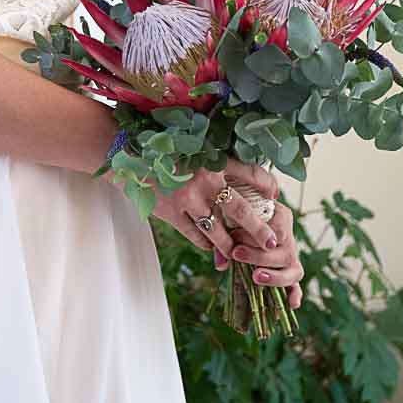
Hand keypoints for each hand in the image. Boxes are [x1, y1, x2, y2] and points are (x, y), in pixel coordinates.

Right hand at [147, 156, 280, 258]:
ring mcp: (187, 199)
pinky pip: (195, 234)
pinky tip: (209, 246)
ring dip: (230, 245)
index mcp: (212, 160)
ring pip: (217, 230)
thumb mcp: (193, 148)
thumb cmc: (163, 150)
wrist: (129, 157)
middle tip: (273, 241)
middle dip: (259, 228)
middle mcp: (203, 180)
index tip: (274, 194)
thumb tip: (237, 178)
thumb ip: (213, 162)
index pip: (249, 172)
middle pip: (239, 210)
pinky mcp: (171, 213)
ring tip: (238, 254)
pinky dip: (204, 242)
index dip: (265, 184)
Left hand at [225, 201, 304, 311]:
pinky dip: (295, 294)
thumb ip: (225, 237)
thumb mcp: (232, 217)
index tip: (234, 239)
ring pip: (294, 271)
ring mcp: (291, 257)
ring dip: (275, 277)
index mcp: (281, 216)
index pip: (276, 228)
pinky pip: (296, 285)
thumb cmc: (239, 213)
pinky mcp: (289, 272)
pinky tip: (292, 304)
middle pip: (285, 251)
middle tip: (236, 254)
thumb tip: (220, 265)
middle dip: (259, 256)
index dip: (255, 236)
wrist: (243, 216)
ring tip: (256, 277)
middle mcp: (290, 238)